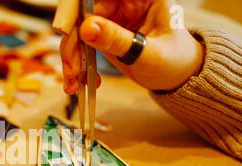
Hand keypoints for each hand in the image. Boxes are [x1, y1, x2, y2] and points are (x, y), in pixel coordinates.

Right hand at [60, 0, 204, 92]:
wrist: (177, 76)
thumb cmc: (175, 61)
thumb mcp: (149, 53)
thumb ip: (119, 40)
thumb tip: (86, 28)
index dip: (75, 6)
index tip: (64, 28)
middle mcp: (121, 1)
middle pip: (81, 12)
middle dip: (71, 41)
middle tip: (70, 67)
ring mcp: (110, 17)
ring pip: (76, 30)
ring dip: (71, 56)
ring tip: (74, 80)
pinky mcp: (102, 34)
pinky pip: (80, 45)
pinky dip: (76, 63)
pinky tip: (79, 80)